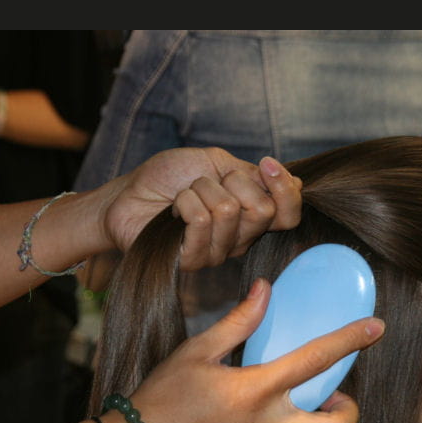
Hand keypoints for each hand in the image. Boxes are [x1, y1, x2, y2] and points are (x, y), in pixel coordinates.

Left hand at [99, 147, 301, 270]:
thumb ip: (252, 175)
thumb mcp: (218, 163)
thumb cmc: (170, 177)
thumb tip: (292, 181)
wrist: (129, 193)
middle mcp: (240, 239)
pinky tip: (173, 210)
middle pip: (263, 211)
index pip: (290, 215)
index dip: (286, 190)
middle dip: (233, 182)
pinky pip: (201, 221)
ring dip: (201, 190)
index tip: (266, 164)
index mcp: (251, 216)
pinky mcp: (192, 259)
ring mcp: (217, 252)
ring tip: (184, 196)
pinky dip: (184, 202)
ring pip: (229, 211)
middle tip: (207, 182)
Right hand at [128, 278, 384, 422]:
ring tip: (283, 406)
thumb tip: (263, 290)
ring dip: (308, 422)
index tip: (375, 327)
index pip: (315, 359)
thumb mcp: (195, 353)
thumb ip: (237, 322)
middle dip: (348, 411)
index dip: (350, 340)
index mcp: (255, 391)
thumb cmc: (161, 399)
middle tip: (334, 396)